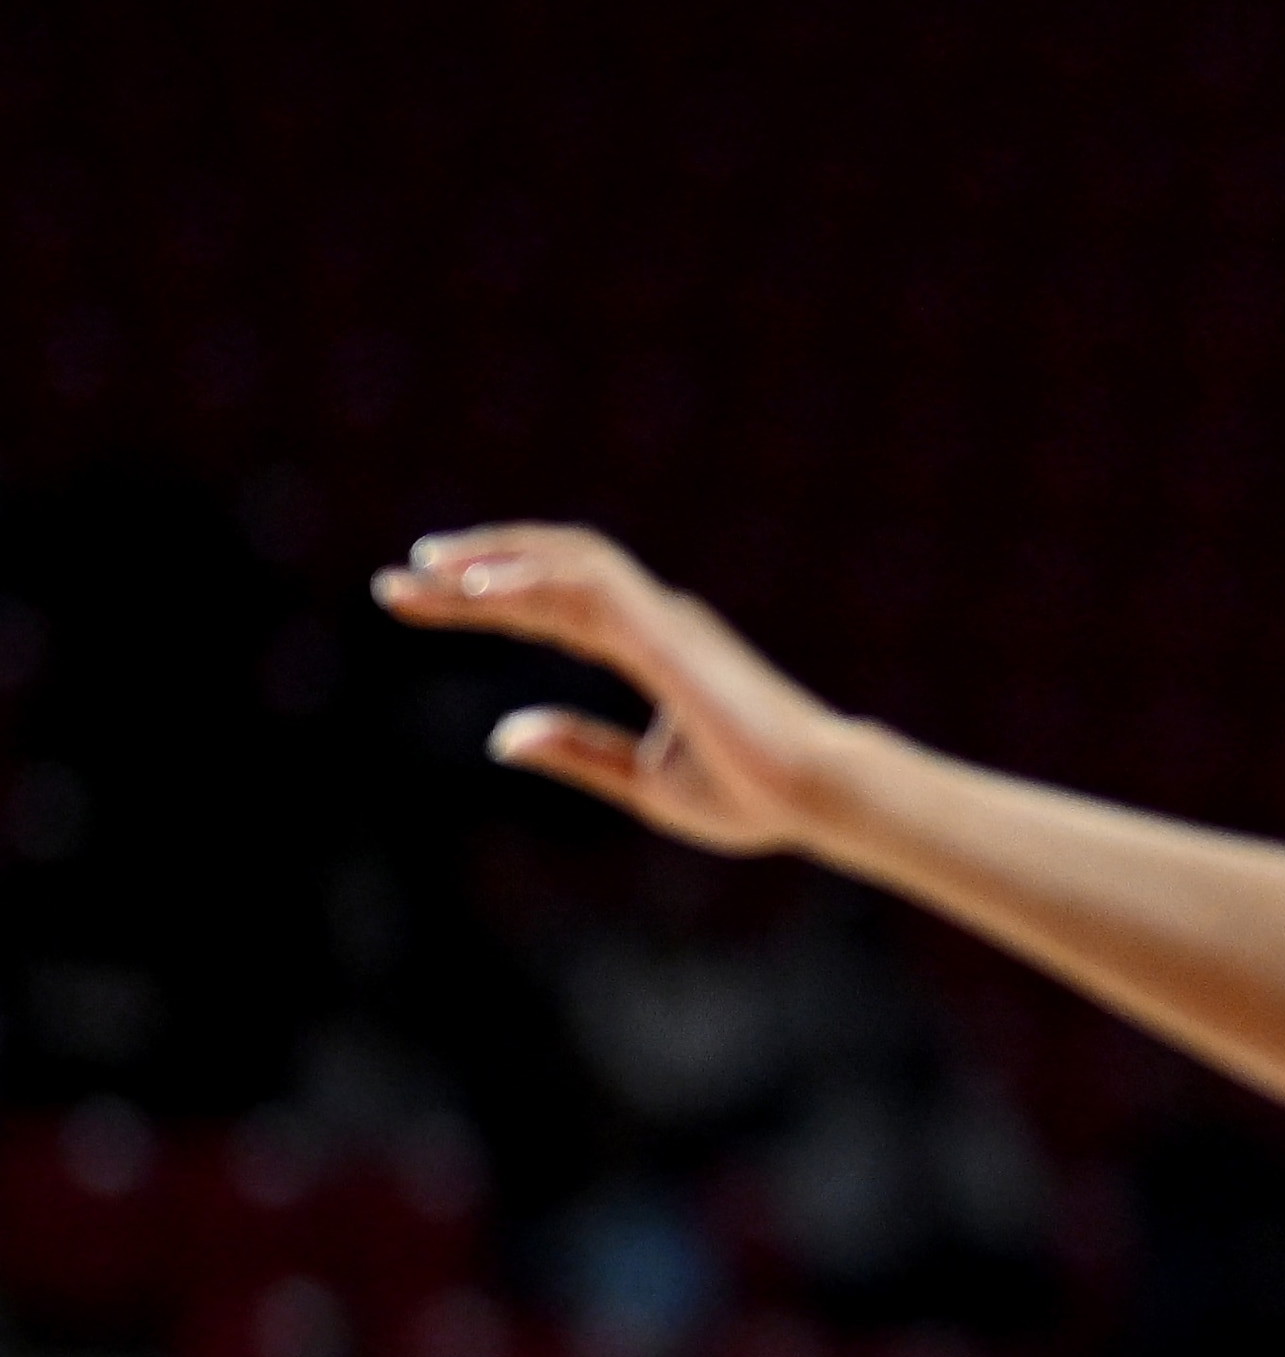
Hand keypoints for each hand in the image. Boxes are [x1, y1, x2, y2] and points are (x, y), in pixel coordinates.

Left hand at [371, 525, 857, 856]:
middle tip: (398, 578)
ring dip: (493, 560)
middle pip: (547, 573)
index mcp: (649, 649)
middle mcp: (653, 621)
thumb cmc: (750, 795)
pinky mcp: (667, 634)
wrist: (815, 796)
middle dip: (472, 568)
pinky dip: (531, 581)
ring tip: (427, 571)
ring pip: (565, 564)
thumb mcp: (641, 783)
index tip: (415, 599)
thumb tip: (500, 735)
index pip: (549, 608)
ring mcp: (662, 620)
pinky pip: (588, 588)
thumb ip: (577, 751)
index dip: (481, 601)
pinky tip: (478, 592)